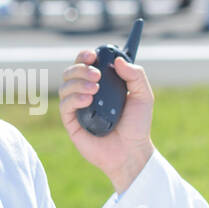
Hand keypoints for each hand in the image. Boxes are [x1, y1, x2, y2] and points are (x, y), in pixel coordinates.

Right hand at [58, 49, 154, 193]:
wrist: (131, 151)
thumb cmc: (137, 125)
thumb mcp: (143, 96)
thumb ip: (135, 75)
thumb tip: (118, 60)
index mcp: (101, 84)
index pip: (86, 64)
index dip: (84, 56)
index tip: (92, 55)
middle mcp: (86, 93)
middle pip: (71, 72)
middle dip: (80, 68)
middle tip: (96, 75)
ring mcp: (77, 107)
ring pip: (65, 86)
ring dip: (78, 82)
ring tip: (95, 89)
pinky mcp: (71, 123)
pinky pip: (64, 105)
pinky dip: (74, 99)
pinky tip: (87, 100)